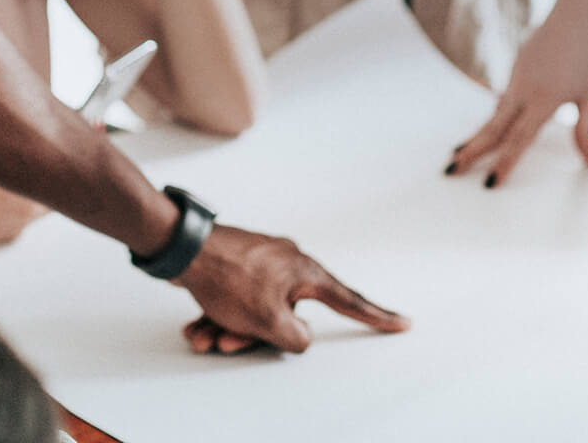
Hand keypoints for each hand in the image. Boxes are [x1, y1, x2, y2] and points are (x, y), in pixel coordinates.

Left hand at [176, 224, 409, 353]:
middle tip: (227, 340)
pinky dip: (219, 318)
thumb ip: (296, 337)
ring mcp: (261, 265)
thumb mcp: (268, 321)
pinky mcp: (237, 268)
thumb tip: (300, 335)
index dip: (376, 317)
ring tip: (205, 334)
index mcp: (304, 272)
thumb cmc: (229, 277)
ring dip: (230, 331)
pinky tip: (197, 326)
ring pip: (255, 314)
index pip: (348, 301)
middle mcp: (288, 264)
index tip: (404, 323)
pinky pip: (237, 304)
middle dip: (254, 337)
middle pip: (285, 318)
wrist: (183, 248)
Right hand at [445, 4, 587, 186]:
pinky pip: (503, 97)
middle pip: (492, 127)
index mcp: (543, 101)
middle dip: (471, 150)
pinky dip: (494, 115)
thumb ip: (584, 132)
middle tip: (449, 170)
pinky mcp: (516, 67)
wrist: (576, 12)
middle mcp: (523, 90)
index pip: (518, 140)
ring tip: (460, 151)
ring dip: (478, 134)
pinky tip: (491, 126)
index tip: (488, 183)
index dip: (504, 163)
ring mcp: (516, 76)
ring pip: (494, 112)